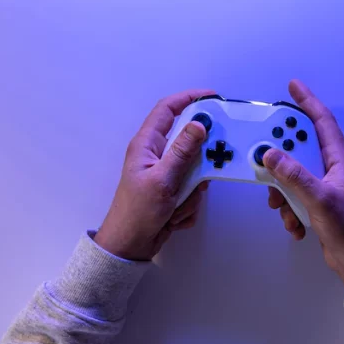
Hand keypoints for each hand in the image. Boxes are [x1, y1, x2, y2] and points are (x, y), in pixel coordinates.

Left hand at [94, 89, 213, 260]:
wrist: (130, 246)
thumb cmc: (138, 212)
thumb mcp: (163, 180)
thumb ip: (182, 151)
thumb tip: (200, 124)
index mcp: (147, 145)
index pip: (167, 109)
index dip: (189, 98)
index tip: (214, 96)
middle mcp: (156, 155)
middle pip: (189, 143)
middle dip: (199, 161)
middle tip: (208, 168)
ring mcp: (166, 175)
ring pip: (195, 171)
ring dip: (191, 191)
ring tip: (177, 204)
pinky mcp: (173, 192)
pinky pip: (193, 191)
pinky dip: (187, 205)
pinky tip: (173, 216)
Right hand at [264, 80, 343, 305]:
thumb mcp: (319, 200)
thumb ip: (294, 176)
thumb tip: (270, 154)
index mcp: (340, 160)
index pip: (322, 122)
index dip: (307, 102)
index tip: (292, 85)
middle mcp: (333, 169)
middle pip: (300, 148)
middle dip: (280, 158)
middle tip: (263, 158)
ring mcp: (325, 187)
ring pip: (292, 176)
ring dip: (282, 192)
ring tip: (282, 208)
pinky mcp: (318, 204)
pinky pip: (295, 197)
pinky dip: (290, 210)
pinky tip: (296, 226)